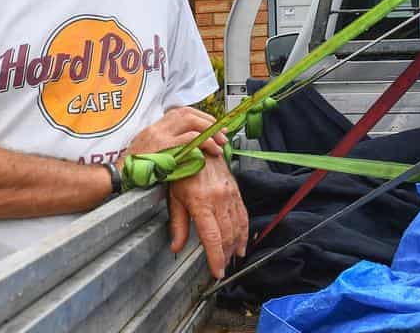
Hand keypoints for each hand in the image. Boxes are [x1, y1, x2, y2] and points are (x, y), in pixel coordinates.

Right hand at [127, 106, 227, 157]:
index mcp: (156, 126)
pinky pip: (187, 139)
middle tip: (221, 135)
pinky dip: (202, 143)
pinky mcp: (162, 147)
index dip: (202, 117)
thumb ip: (168, 142)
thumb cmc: (137, 167)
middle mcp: (158, 127)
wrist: (120, 175)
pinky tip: (209, 150)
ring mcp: (159, 135)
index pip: (183, 111)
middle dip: (209, 122)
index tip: (214, 126)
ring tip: (219, 144)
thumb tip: (191, 142)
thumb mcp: (151, 148)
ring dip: (209, 132)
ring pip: (190, 122)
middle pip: (188, 113)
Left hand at [167, 154, 247, 278]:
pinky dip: (244, 232)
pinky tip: (242, 243)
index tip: (217, 272)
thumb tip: (176, 247)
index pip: (212, 238)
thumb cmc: (183, 170)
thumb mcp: (174, 197)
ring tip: (231, 258)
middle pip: (227, 236)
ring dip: (236, 246)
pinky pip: (243, 215)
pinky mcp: (236, 192)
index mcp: (201, 203)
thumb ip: (178, 224)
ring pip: (237, 228)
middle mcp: (219, 200)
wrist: (199, 146)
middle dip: (226, 255)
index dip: (216, 258)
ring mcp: (230, 195)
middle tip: (221, 268)